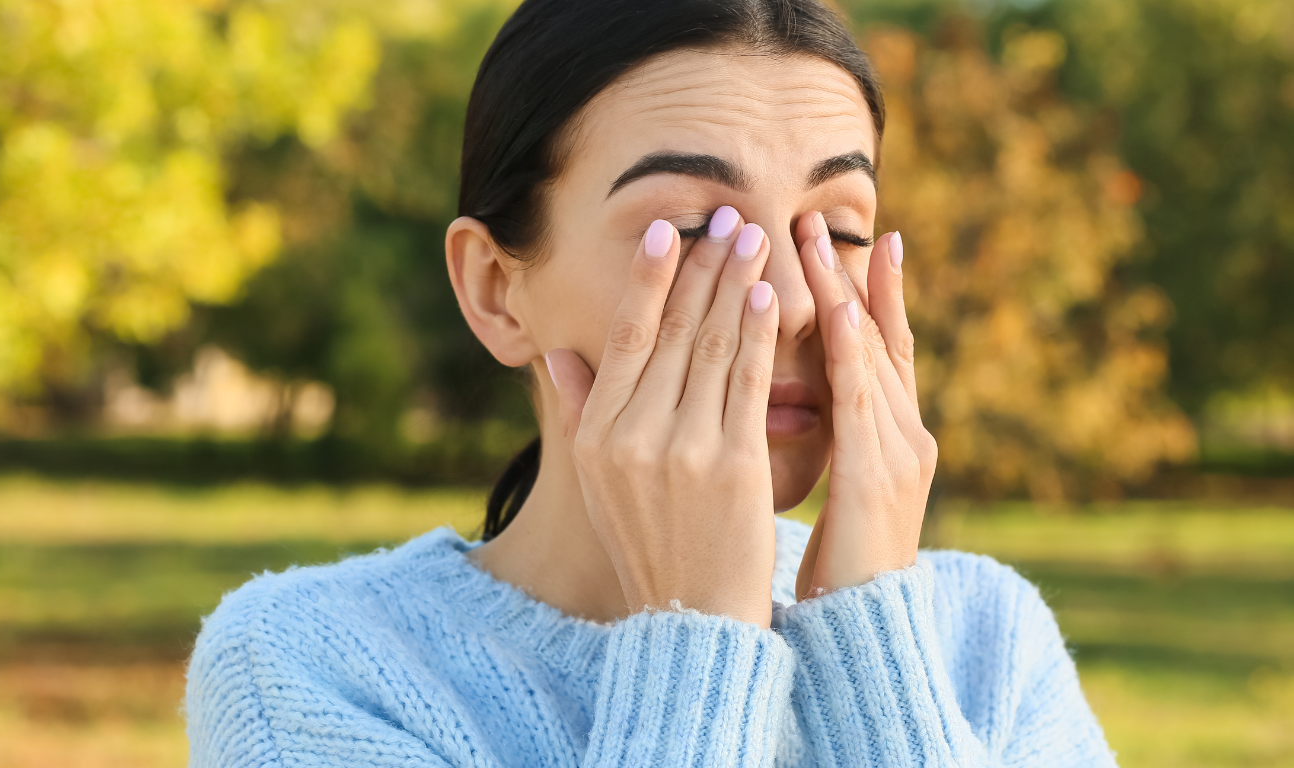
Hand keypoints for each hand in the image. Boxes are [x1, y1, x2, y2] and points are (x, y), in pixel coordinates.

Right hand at [545, 209, 779, 627]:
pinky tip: (768, 296)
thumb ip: (578, 413)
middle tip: (728, 214)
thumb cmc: (648, 542)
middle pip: (674, 331)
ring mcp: (684, 449)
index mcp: (598, 434)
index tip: (668, 231)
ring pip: (714, 346)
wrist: (693, 617)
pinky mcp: (734, 465)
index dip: (649, 279)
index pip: (626, 337)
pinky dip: (759, 334)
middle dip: (703, 266)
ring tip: (756, 237)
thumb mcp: (596, 482)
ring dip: (735, 284)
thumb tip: (556, 353)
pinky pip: (750, 384)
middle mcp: (634, 435)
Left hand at [792, 213, 937, 596]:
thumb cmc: (839, 565)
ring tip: (822, 242)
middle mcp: (904, 434)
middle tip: (822, 219)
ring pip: (871, 356)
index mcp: (888, 437)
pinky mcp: (879, 477)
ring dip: (845, 294)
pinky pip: (861, 402)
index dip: (860, 294)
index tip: (837, 241)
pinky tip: (833, 312)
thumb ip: (821, 440)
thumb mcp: (834, 490)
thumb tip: (779, 399)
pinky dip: (850, 352)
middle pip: (878, 338)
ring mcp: (899, 452)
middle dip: (850, 276)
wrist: (865, 634)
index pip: (874, 349)